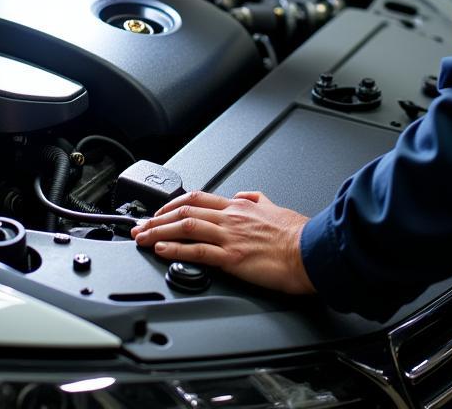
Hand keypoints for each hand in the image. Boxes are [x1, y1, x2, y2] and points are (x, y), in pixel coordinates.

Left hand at [131, 189, 315, 294]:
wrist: (312, 251)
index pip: (198, 199)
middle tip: (140, 227)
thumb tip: (244, 195)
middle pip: (184, 211)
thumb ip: (256, 199)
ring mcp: (229, 236)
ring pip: (185, 228)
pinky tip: (161, 250)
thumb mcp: (275, 206)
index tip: (159, 212)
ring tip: (142, 238)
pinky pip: (197, 251)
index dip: (173, 204)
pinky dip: (175, 250)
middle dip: (157, 219)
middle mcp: (230, 218)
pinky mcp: (232, 257)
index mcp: (239, 206)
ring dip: (159, 233)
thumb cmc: (298, 235)